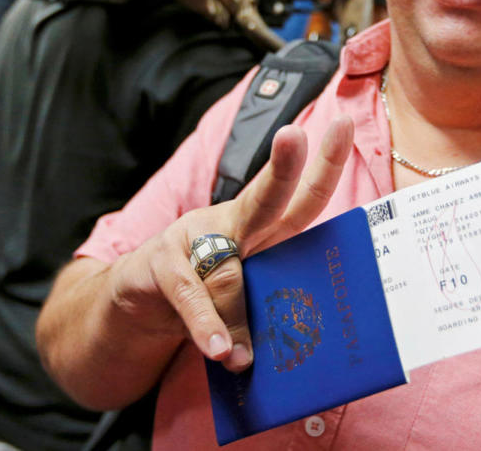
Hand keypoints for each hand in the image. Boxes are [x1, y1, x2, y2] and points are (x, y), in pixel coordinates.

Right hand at [115, 114, 353, 372]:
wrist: (136, 304)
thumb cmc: (205, 294)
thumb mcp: (245, 299)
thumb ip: (267, 312)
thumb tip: (284, 348)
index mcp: (263, 230)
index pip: (302, 196)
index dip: (326, 163)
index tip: (344, 123)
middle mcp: (232, 224)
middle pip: (266, 196)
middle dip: (285, 165)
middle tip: (295, 135)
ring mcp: (193, 238)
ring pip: (227, 265)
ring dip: (236, 316)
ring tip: (240, 356)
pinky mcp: (161, 264)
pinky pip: (190, 293)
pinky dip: (204, 323)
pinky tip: (216, 347)